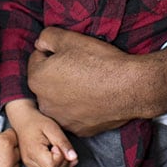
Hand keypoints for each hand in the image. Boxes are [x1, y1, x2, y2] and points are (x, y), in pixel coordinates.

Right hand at [5, 99, 77, 166]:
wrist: (23, 120)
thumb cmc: (38, 122)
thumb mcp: (53, 128)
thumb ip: (63, 143)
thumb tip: (74, 157)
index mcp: (33, 152)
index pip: (52, 166)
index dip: (60, 157)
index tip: (57, 145)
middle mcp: (30, 162)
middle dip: (65, 163)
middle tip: (63, 148)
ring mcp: (30, 165)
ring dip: (63, 166)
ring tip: (62, 151)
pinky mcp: (33, 166)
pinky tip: (59, 155)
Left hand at [26, 27, 166, 136]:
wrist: (129, 87)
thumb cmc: (98, 61)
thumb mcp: (69, 38)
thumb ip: (47, 37)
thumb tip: (40, 44)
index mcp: (37, 78)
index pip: (37, 58)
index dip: (54, 52)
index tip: (70, 52)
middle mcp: (44, 103)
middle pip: (46, 81)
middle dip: (57, 73)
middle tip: (80, 66)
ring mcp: (61, 119)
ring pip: (59, 99)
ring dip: (67, 91)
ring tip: (88, 82)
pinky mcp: (78, 129)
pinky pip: (74, 114)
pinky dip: (81, 106)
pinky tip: (95, 96)